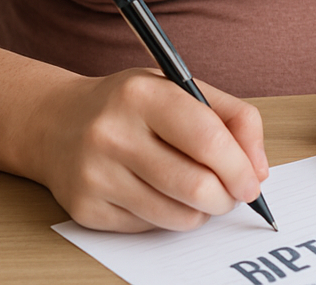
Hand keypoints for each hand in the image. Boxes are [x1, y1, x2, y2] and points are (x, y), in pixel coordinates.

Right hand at [33, 68, 268, 231]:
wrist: (56, 122)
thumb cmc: (131, 104)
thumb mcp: (180, 88)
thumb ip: (231, 117)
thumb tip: (259, 168)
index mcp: (142, 93)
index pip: (207, 138)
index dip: (239, 166)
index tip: (253, 181)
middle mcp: (113, 133)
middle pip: (195, 185)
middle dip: (227, 197)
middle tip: (232, 193)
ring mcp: (96, 174)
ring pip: (177, 215)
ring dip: (202, 211)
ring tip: (199, 191)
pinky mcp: (86, 209)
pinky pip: (150, 228)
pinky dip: (169, 217)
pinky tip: (160, 193)